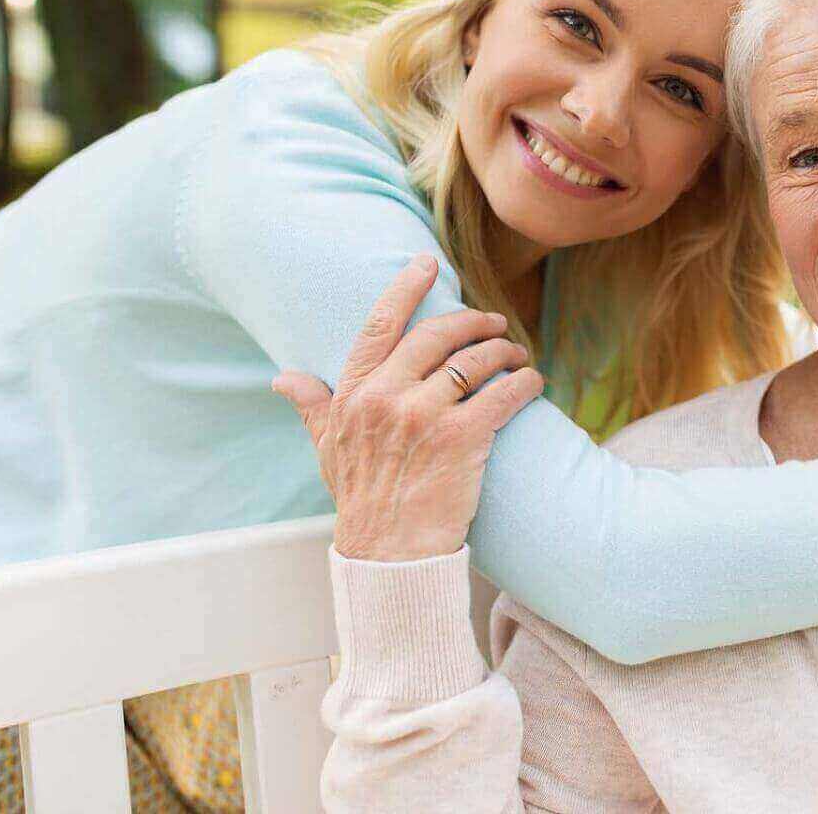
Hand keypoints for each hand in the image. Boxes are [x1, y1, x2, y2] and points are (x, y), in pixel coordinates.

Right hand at [271, 254, 543, 561]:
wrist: (390, 554)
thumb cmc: (363, 500)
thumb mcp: (328, 449)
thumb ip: (312, 407)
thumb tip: (283, 379)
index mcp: (353, 394)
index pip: (379, 325)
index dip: (405, 287)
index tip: (427, 262)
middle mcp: (386, 398)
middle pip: (437, 335)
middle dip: (473, 322)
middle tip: (494, 322)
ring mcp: (424, 416)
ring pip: (476, 361)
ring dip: (504, 351)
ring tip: (516, 354)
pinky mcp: (463, 439)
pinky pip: (504, 394)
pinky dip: (525, 383)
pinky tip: (533, 382)